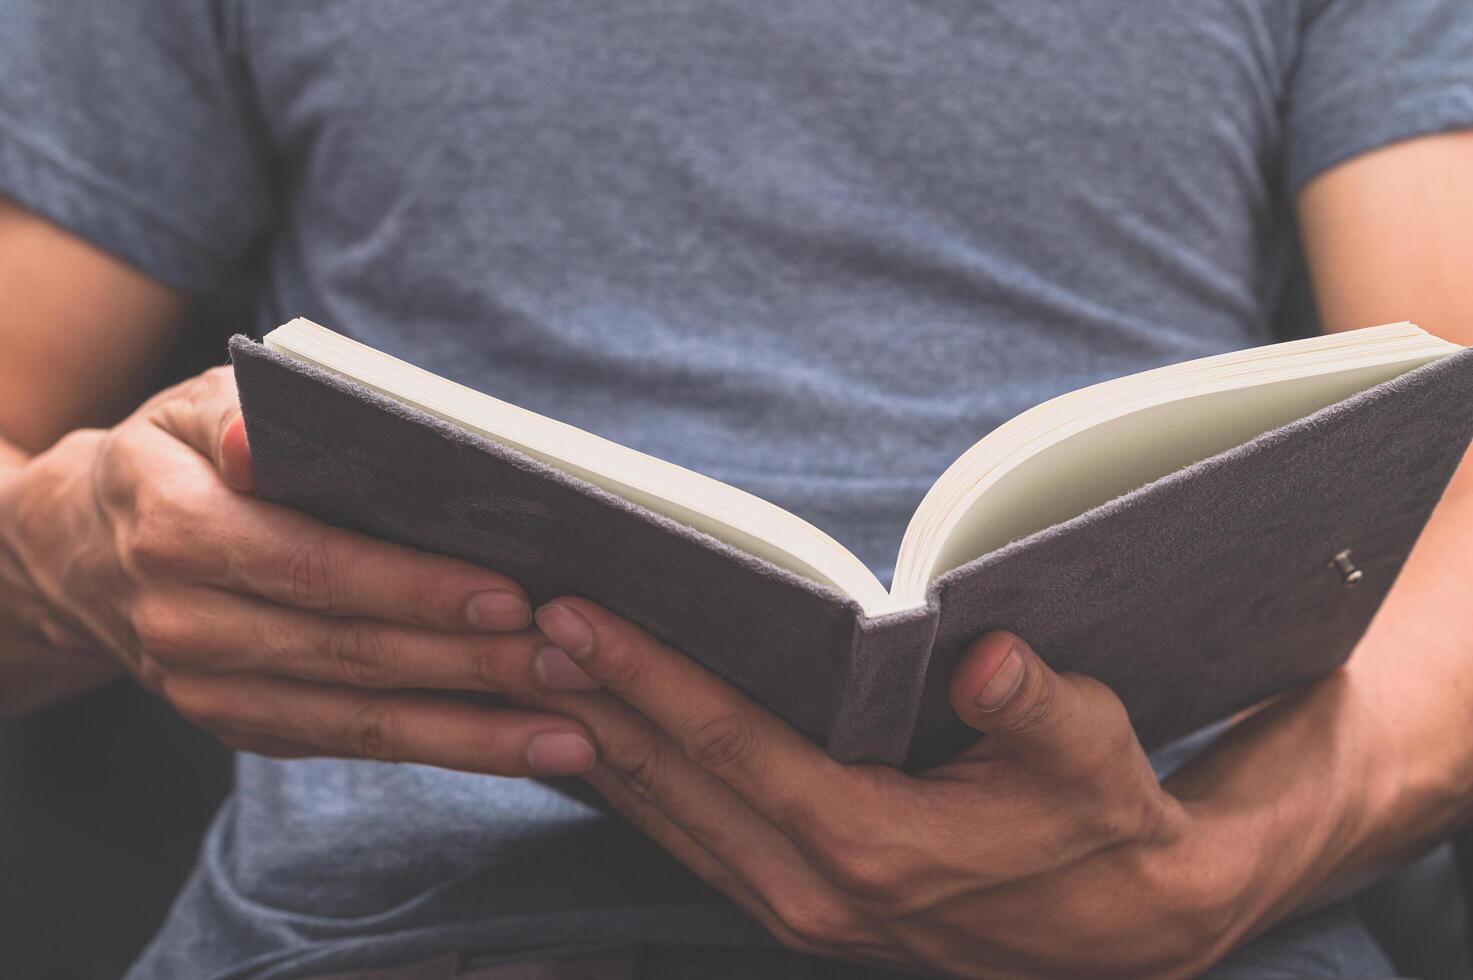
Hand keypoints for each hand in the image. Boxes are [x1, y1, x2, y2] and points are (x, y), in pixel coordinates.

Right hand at [0, 367, 594, 774]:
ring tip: (575, 733)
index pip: (316, 564)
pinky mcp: (243, 727)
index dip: (416, 587)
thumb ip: (245, 416)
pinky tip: (520, 746)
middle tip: (578, 663)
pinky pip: (354, 746)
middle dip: (475, 665)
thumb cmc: (175, 457)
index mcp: (178, 529)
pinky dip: (444, 748)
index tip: (512, 597)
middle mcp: (188, 623)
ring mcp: (210, 691)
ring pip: (362, 723)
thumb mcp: (194, 408)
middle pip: (354, 654)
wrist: (82, 551)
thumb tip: (262, 435)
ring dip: (477, 732)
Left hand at [522, 598, 1262, 977]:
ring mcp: (798, 908)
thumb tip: (986, 662)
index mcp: (871, 842)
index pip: (727, 742)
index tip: (574, 617)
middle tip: (517, 623)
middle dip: (591, 697)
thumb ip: (1038, 705)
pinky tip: (600, 740)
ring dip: (599, 741)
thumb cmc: (1099, 818)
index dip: (645, 674)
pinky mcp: (798, 908)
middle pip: (672, 778)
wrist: (1120, 926)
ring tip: (536, 668)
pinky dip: (636, 787)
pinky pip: (689, 841)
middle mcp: (815, 887)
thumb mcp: (1091, 750)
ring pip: (666, 817)